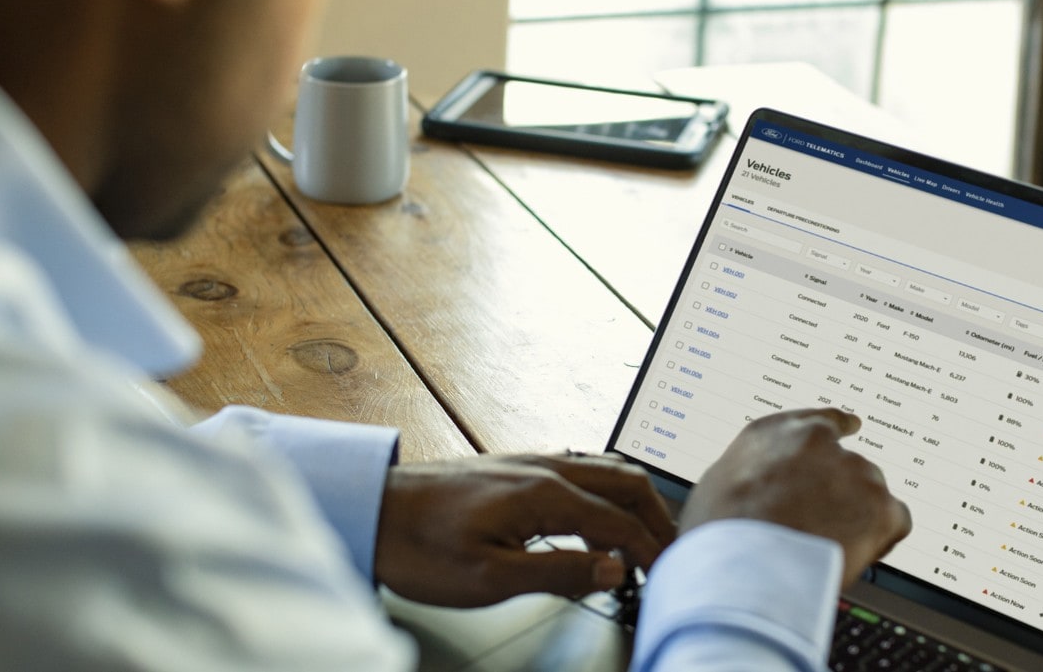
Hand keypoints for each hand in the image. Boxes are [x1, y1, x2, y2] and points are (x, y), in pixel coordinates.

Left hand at [373, 453, 675, 607]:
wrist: (371, 511)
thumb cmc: (419, 547)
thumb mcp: (490, 579)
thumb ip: (559, 571)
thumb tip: (614, 569)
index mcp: (545, 494)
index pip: (621, 522)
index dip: (651, 552)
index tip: (667, 576)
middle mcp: (544, 468)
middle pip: (626, 481)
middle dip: (656, 516)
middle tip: (671, 552)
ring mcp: (529, 463)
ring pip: (605, 471)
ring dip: (632, 503)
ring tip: (641, 540)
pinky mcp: (513, 468)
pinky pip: (579, 471)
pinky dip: (604, 496)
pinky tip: (593, 522)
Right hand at [679, 408, 911, 586]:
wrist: (746, 566)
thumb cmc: (722, 532)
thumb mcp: (719, 483)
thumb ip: (754, 473)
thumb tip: (761, 486)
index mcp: (777, 431)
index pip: (820, 420)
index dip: (837, 428)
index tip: (852, 425)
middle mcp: (820, 442)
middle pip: (847, 465)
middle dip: (840, 493)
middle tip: (820, 525)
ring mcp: (854, 472)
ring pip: (870, 494)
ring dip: (857, 516)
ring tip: (827, 547)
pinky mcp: (880, 507)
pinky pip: (894, 522)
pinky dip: (882, 538)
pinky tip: (856, 554)